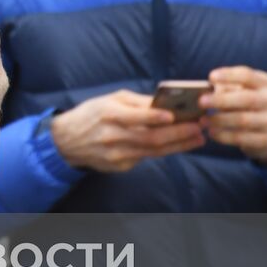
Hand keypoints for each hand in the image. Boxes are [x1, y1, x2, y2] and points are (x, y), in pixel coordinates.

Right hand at [51, 90, 204, 172]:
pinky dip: (163, 151)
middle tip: (199, 127)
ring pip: (153, 151)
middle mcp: (112, 136)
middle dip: (179, 133)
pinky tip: (178, 145)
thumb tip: (166, 103)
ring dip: (179, 145)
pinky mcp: (120, 166)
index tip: (177, 114)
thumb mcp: (110, 100)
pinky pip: (145, 157)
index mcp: (108, 114)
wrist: (67, 140)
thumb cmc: (92, 114)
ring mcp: (116, 154)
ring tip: (197, 138)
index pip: (136, 117)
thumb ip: (137, 102)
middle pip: (151, 138)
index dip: (156, 117)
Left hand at [200, 66, 266, 164]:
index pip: (247, 75)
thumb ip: (226, 89)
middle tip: (201, 102)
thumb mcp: (240, 93)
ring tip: (203, 121)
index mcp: (265, 83)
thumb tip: (205, 91)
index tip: (211, 77)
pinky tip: (212, 133)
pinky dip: (224, 135)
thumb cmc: (246, 106)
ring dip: (220, 120)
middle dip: (222, 100)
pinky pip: (242, 137)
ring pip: (244, 119)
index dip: (229, 75)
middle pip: (247, 98)